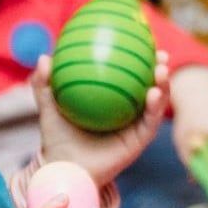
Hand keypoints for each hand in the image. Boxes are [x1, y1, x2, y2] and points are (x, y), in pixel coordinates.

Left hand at [32, 52, 168, 186]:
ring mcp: (135, 126)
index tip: (143, 40)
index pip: (129, 75)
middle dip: (159, 68)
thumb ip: (43, 83)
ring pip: (156, 102)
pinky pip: (150, 121)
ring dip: (163, 85)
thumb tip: (45, 57)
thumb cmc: (57, 139)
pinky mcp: (138, 141)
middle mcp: (127, 112)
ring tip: (162, 70)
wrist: (64, 168)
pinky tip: (153, 93)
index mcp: (112, 101)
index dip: (139, 58)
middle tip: (160, 54)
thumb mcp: (49, 107)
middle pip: (149, 85)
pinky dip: (155, 106)